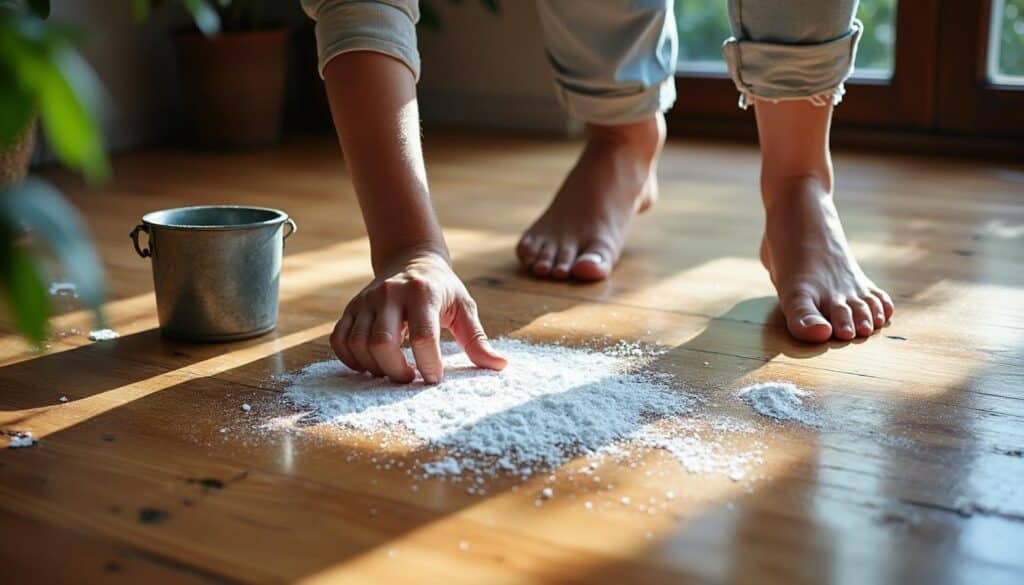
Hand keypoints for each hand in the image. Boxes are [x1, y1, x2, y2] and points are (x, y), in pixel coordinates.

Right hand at [330, 248, 507, 382]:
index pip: (423, 336)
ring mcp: (365, 300)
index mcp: (421, 292)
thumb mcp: (464, 307)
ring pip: (358, 344)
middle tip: (410, 379)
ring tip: (393, 371)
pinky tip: (371, 366)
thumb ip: (477, 338)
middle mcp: (389, 293)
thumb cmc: (442, 288)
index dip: (429, 364)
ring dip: (374, 368)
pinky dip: (350, 360)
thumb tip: (500, 365)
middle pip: (382, 343)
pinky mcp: (350, 308)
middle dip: (395, 371)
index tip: (435, 379)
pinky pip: (339, 340)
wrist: (410, 258)